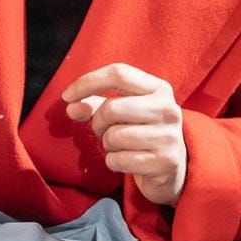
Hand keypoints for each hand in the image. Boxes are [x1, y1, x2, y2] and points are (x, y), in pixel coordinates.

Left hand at [62, 64, 187, 206]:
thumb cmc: (142, 132)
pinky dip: (114, 162)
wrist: (173, 167)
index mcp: (158, 88)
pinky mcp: (164, 162)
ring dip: (107, 144)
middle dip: (98, 122)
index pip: (119, 73)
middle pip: (112, 108)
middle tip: (102, 130)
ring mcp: (169, 136)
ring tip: (119, 145)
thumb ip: (95, 105)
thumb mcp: (123, 112)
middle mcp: (168, 109)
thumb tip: (71, 106)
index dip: (88, 82)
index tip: (67, 96)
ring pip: (114, 136)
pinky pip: (118, 160)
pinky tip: (127, 161)